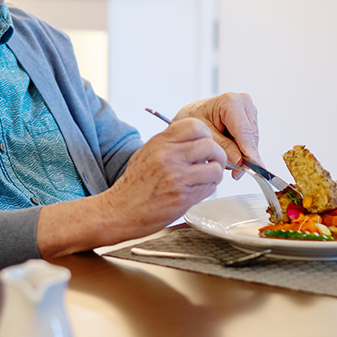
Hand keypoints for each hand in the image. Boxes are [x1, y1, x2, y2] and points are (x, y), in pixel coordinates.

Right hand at [101, 117, 227, 230]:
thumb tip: (192, 140)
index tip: (204, 143)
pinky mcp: (182, 197)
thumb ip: (168, 144)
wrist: (120, 211)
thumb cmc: (133, 185)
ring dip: (215, 174)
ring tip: (206, 178)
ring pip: (215, 168)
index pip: (195, 125)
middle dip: (217, 155)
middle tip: (212, 162)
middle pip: (210, 145)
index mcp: (160, 143)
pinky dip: (208, 188)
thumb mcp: (146, 154)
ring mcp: (176, 177)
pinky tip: (197, 190)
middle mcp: (168, 156)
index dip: (206, 135)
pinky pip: (209, 188)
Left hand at [174, 92, 259, 176]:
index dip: (248, 152)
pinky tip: (230, 153)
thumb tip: (239, 161)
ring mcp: (249, 110)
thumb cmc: (192, 121)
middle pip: (250, 137)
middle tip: (235, 173)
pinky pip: (250, 140)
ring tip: (226, 160)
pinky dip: (241, 150)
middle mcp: (243, 103)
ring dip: (242, 154)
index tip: (250, 168)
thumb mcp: (202, 135)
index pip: (244, 131)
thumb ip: (222, 147)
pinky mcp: (250, 119)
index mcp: (230, 102)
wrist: (190, 115)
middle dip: (244, 156)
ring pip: (252, 141)